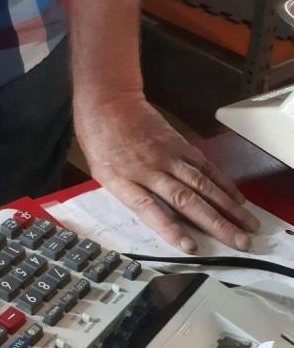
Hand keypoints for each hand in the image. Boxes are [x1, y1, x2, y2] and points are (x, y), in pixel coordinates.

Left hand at [73, 93, 260, 252]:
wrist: (109, 100)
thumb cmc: (100, 138)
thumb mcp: (101, 170)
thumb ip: (125, 193)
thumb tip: (149, 218)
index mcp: (122, 179)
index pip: (148, 208)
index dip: (170, 228)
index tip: (191, 246)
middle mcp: (148, 169)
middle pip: (186, 200)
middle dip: (216, 224)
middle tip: (239, 243)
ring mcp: (167, 156)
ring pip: (202, 184)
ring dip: (227, 208)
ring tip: (247, 226)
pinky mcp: (179, 145)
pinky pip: (204, 167)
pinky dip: (223, 183)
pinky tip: (237, 198)